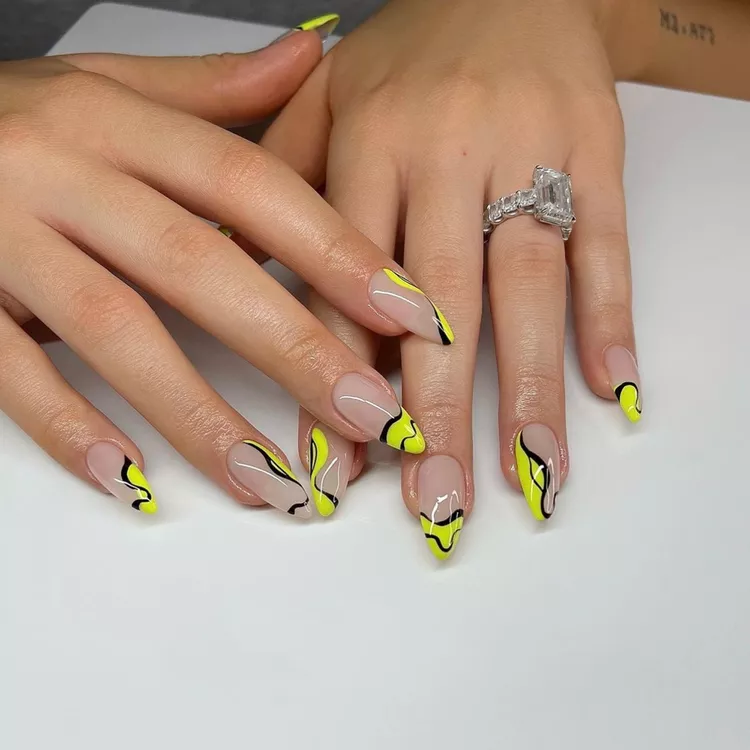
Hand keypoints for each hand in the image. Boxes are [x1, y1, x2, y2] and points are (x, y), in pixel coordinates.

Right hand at [0, 20, 452, 518]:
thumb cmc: (13, 115)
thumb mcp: (110, 84)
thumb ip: (212, 88)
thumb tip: (310, 55)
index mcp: (117, 121)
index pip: (251, 184)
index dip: (335, 251)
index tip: (409, 313)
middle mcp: (64, 174)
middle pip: (199, 266)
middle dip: (293, 348)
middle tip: (368, 416)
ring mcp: (1, 238)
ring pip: (117, 331)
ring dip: (200, 415)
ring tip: (274, 481)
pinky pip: (10, 372)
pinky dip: (72, 431)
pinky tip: (135, 481)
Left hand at [263, 0, 640, 554]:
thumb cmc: (410, 53)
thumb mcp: (322, 97)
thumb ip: (278, 184)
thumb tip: (231, 274)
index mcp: (368, 143)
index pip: (346, 286)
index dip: (340, 381)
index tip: (340, 467)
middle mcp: (446, 153)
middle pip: (441, 305)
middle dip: (439, 415)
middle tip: (437, 505)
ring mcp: (529, 151)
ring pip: (527, 287)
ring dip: (530, 388)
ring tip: (530, 475)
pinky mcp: (596, 148)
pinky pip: (605, 243)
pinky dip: (610, 318)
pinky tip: (611, 388)